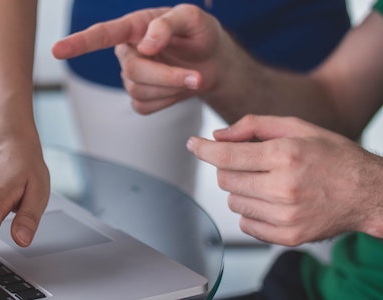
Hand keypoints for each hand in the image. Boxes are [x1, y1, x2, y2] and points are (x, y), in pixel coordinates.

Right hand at [52, 4, 227, 114]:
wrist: (213, 62)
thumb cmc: (200, 34)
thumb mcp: (193, 18)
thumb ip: (168, 24)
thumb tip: (146, 45)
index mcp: (134, 27)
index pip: (101, 35)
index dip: (78, 43)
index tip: (57, 50)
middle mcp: (127, 51)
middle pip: (133, 71)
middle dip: (166, 76)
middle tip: (196, 77)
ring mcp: (131, 77)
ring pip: (140, 91)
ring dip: (172, 88)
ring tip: (193, 76)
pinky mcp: (140, 98)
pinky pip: (146, 106)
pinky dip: (168, 101)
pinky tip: (177, 89)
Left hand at [187, 115, 382, 245]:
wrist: (369, 193)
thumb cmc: (334, 157)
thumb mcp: (298, 127)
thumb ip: (253, 126)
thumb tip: (217, 136)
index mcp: (285, 156)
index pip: (226, 156)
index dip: (203, 149)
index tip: (193, 144)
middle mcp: (284, 188)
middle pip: (225, 179)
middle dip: (229, 167)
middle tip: (251, 162)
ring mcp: (285, 216)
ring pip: (233, 202)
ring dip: (241, 190)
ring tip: (267, 182)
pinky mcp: (288, 237)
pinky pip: (246, 224)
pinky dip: (251, 212)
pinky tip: (272, 201)